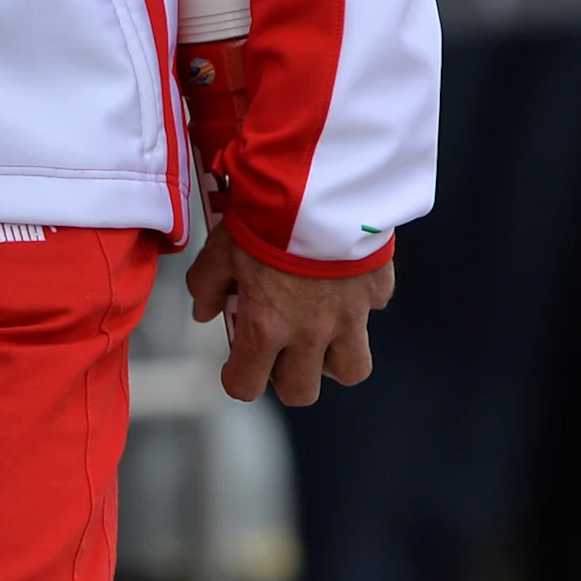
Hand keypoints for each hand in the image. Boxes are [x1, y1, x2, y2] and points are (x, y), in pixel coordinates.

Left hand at [187, 227, 393, 407]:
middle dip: (288, 378)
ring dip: (333, 360)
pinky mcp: (377, 290)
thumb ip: (207, 284)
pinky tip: (344, 283)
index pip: (246, 385)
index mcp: (266, 328)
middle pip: (302, 392)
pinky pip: (372, 312)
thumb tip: (203, 310)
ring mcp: (350, 316)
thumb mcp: (221, 248)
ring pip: (351, 370)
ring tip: (323, 335)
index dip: (238, 379)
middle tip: (281, 351)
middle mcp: (310, 333)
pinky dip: (359, 305)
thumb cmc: (267, 218)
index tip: (238, 366)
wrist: (322, 188)